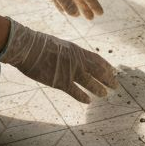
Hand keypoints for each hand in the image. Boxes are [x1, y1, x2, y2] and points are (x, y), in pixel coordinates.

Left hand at [0, 0, 103, 19]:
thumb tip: (76, 15)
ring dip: (77, 8)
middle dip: (87, 8)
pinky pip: (61, 1)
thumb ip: (66, 2)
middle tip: (92, 18)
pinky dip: (64, 7)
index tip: (100, 13)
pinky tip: (65, 13)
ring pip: (71, 0)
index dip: (94, 5)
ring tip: (82, 17)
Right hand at [0, 19, 116, 102]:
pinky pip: (75, 91)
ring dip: (99, 89)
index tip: (113, 71)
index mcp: (77, 50)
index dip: (106, 66)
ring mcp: (70, 72)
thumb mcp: (60, 45)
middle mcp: (77, 61)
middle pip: (98, 71)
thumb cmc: (40, 44)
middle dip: (108, 79)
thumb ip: (69, 53)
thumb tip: (73, 58)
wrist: (28, 48)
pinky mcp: (60, 82)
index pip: (97, 59)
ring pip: (90, 83)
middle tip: (116, 85)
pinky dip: (82, 96)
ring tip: (105, 94)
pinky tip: (88, 100)